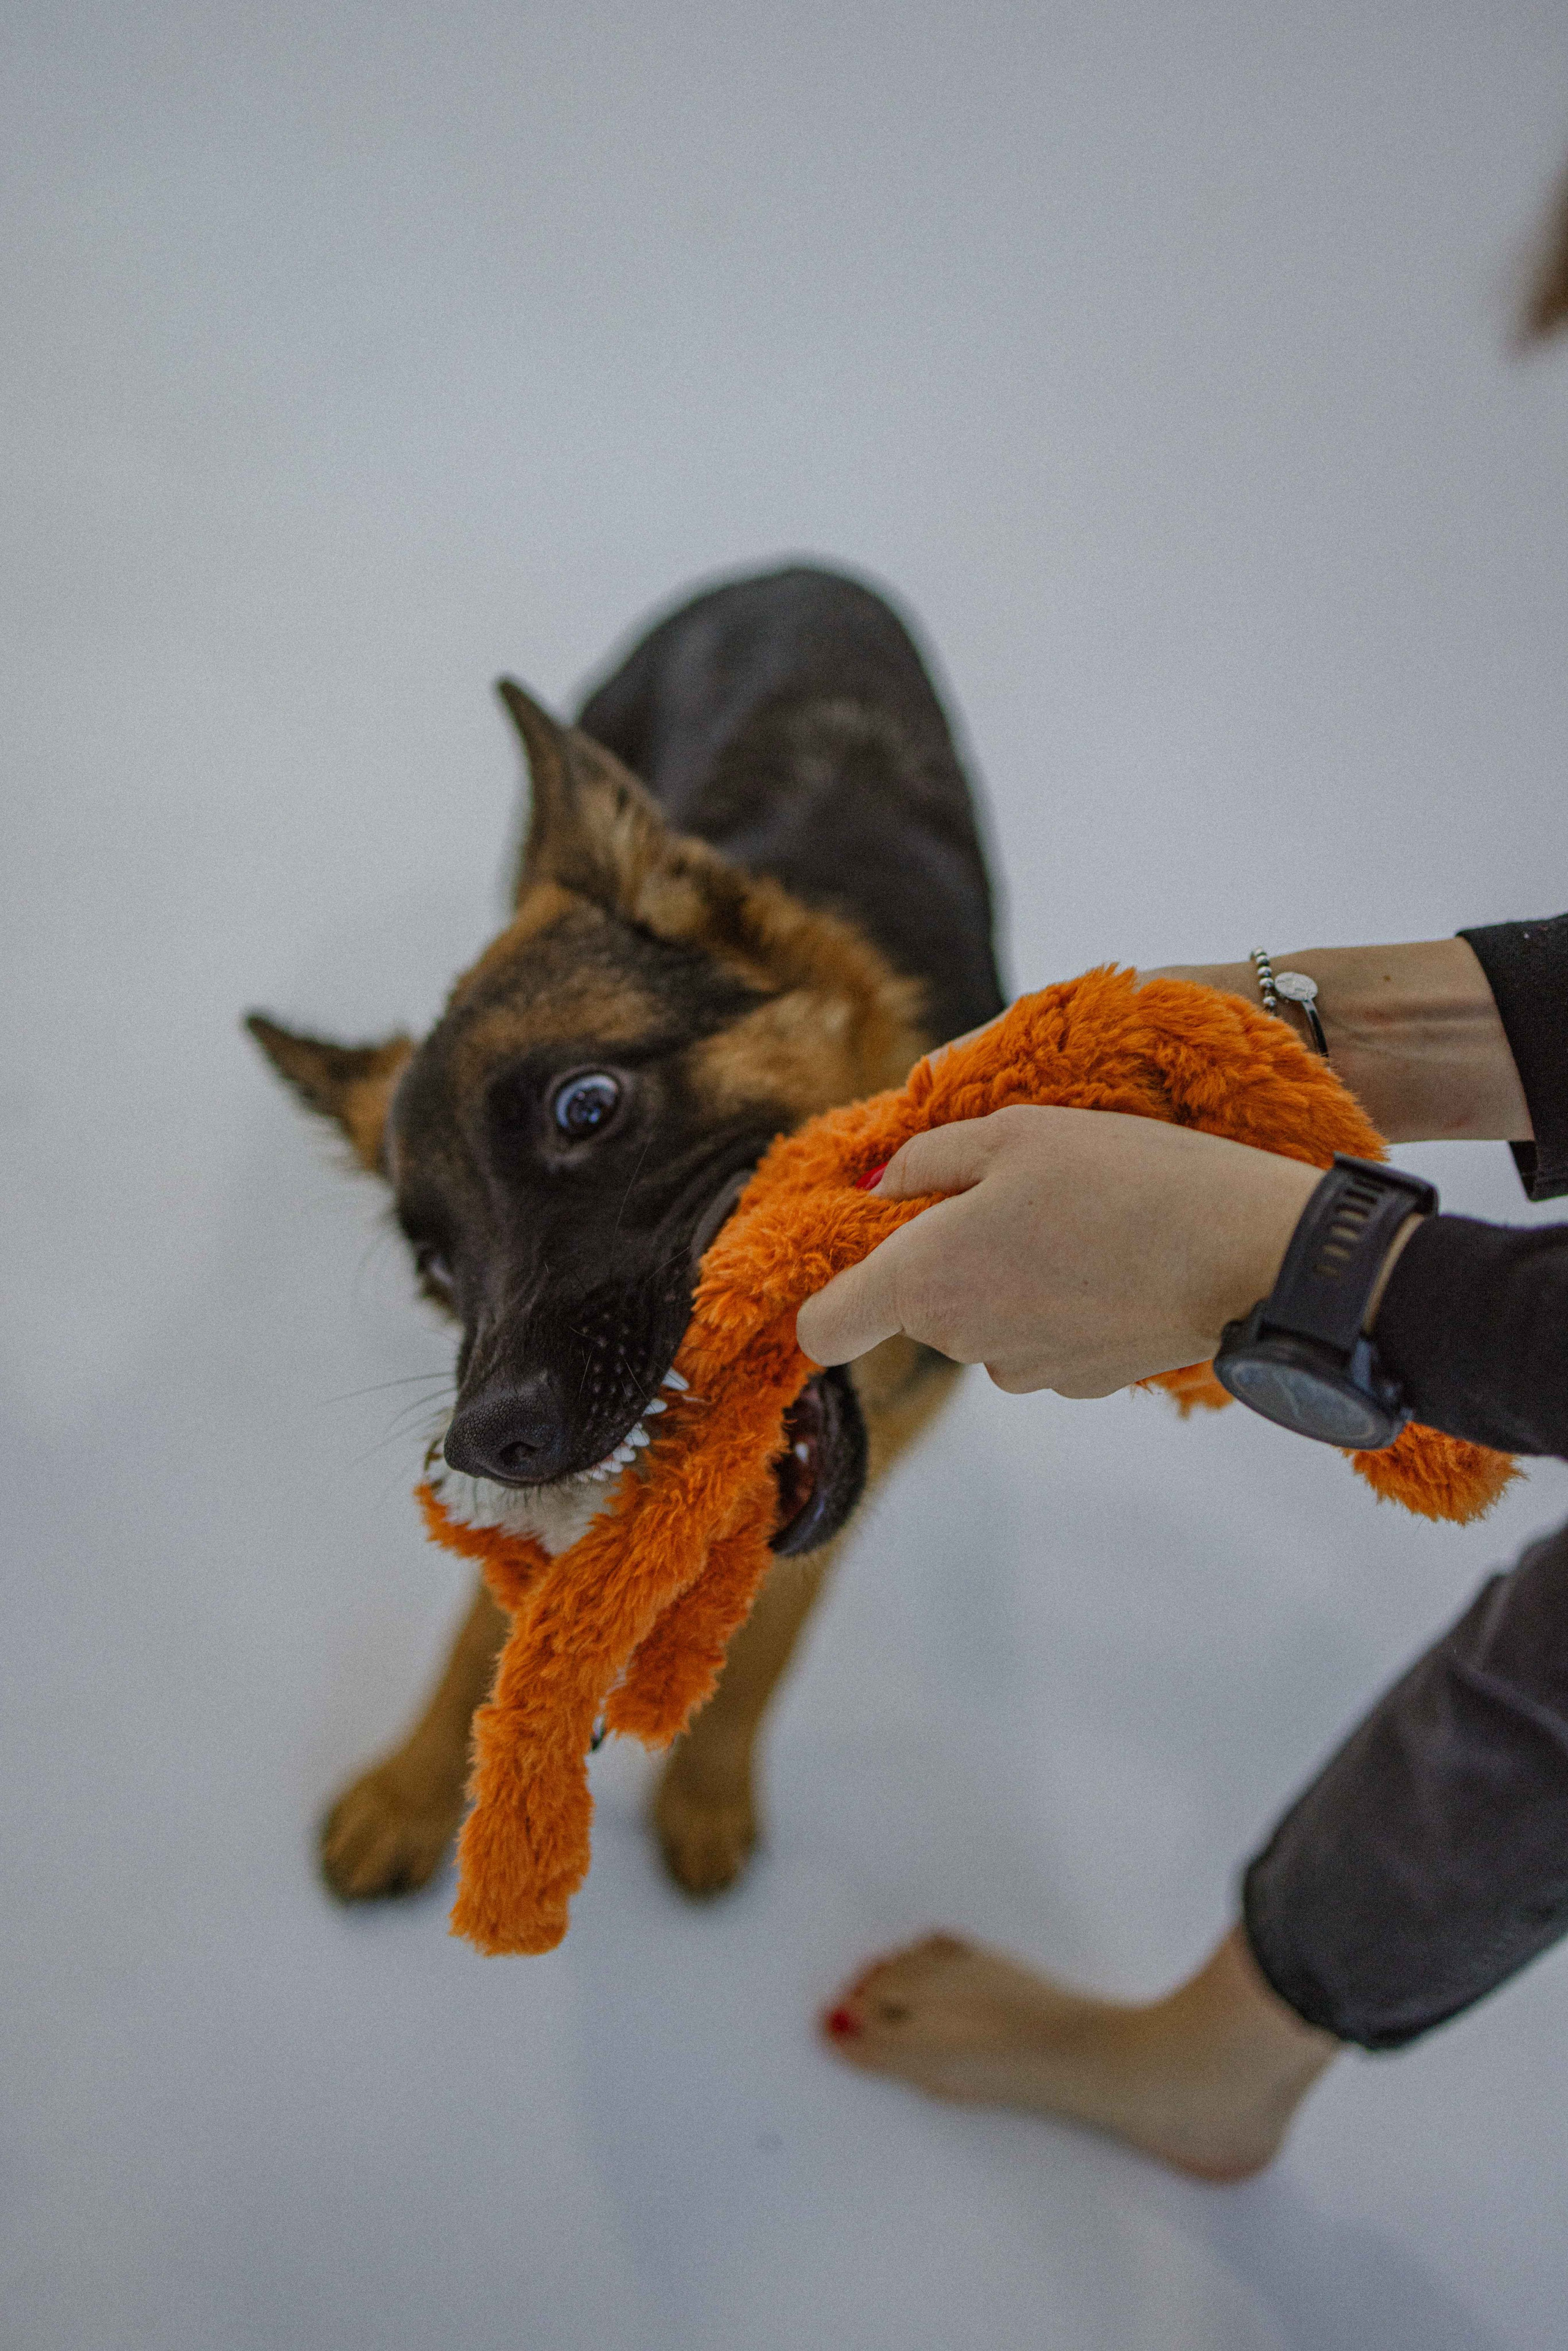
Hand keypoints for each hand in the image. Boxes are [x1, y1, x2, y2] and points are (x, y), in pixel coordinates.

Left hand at [795, 1106, 1323, 1395]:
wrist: (1247, 1253)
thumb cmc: (1127, 1177)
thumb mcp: (1013, 1131)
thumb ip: (927, 1162)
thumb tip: (882, 1190)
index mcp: (925, 1280)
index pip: (824, 1328)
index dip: (830, 1294)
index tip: (865, 1254)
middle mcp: (961, 1342)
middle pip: (917, 1306)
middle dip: (945, 1255)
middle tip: (1013, 1194)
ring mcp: (1022, 1371)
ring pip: (982, 1320)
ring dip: (1006, 1275)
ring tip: (1074, 1221)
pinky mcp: (1078, 1383)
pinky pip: (1039, 1337)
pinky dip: (1059, 1301)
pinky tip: (1110, 1258)